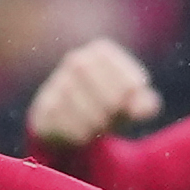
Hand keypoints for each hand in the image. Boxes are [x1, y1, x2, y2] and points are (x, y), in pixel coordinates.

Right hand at [24, 38, 162, 150]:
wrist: (65, 116)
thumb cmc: (106, 104)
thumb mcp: (130, 102)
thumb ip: (145, 104)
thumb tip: (145, 109)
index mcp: (101, 52)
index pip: (130, 87)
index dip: (132, 106)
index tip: (126, 107)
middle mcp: (77, 61)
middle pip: (112, 101)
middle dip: (115, 118)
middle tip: (110, 122)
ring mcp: (57, 83)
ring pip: (91, 117)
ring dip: (98, 129)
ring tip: (95, 127)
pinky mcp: (43, 108)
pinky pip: (70, 130)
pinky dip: (80, 137)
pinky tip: (79, 133)